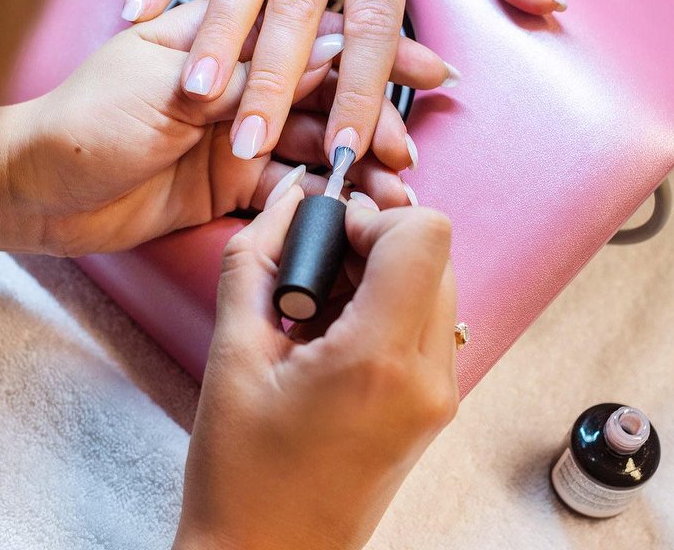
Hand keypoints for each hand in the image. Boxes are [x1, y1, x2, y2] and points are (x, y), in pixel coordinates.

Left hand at [0, 1, 446, 254]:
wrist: (35, 189)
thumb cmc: (86, 118)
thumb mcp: (172, 87)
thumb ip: (248, 77)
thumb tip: (326, 52)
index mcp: (220, 37)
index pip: (308, 34)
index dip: (368, 51)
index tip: (424, 69)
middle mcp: (237, 83)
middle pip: (321, 94)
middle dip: (371, 117)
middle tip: (409, 147)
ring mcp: (235, 136)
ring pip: (311, 146)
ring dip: (353, 167)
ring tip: (395, 191)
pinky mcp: (228, 185)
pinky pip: (285, 189)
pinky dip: (320, 200)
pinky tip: (354, 210)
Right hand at [174, 181, 458, 549]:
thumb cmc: (243, 474)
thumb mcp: (233, 355)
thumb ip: (254, 261)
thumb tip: (285, 200)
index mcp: (379, 361)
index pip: (425, 233)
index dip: (371, 218)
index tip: (323, 240)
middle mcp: (429, 378)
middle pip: (435, 254)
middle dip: (374, 244)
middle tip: (313, 273)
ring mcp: (440, 398)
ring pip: (436, 286)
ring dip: (382, 276)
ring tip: (317, 312)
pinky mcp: (435, 410)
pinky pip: (429, 326)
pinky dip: (388, 310)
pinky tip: (334, 339)